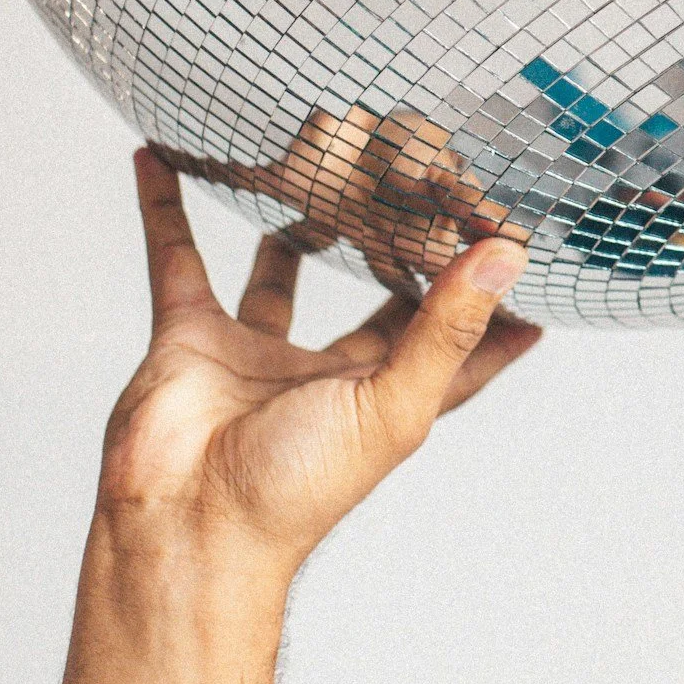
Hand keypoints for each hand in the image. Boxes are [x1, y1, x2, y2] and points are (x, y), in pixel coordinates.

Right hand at [57, 148, 538, 683]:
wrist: (184, 527)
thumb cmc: (293, 492)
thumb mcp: (392, 405)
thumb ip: (448, 330)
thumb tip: (506, 260)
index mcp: (385, 391)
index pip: (455, 336)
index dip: (488, 300)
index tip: (521, 251)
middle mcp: (326, 370)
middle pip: (372, 291)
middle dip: (394, 239)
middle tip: (418, 172)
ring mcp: (256, 352)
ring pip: (281, 266)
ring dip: (298, 220)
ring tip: (321, 160)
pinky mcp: (190, 336)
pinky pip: (177, 256)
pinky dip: (164, 207)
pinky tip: (162, 156)